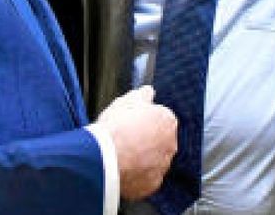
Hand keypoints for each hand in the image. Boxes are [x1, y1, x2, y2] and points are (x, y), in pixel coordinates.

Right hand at [94, 85, 176, 200]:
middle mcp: (170, 145)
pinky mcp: (152, 184)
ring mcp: (162, 166)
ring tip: (122, 156)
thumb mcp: (127, 101)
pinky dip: (137, 175)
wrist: (104, 157)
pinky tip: (123, 169)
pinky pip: (146, 178)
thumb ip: (142, 95)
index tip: (134, 123)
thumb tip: (148, 91)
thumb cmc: (115, 128)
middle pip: (160, 141)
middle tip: (127, 140)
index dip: (145, 121)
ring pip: (154, 161)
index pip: (162, 119)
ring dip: (143, 159)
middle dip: (146, 141)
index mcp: (168, 122)